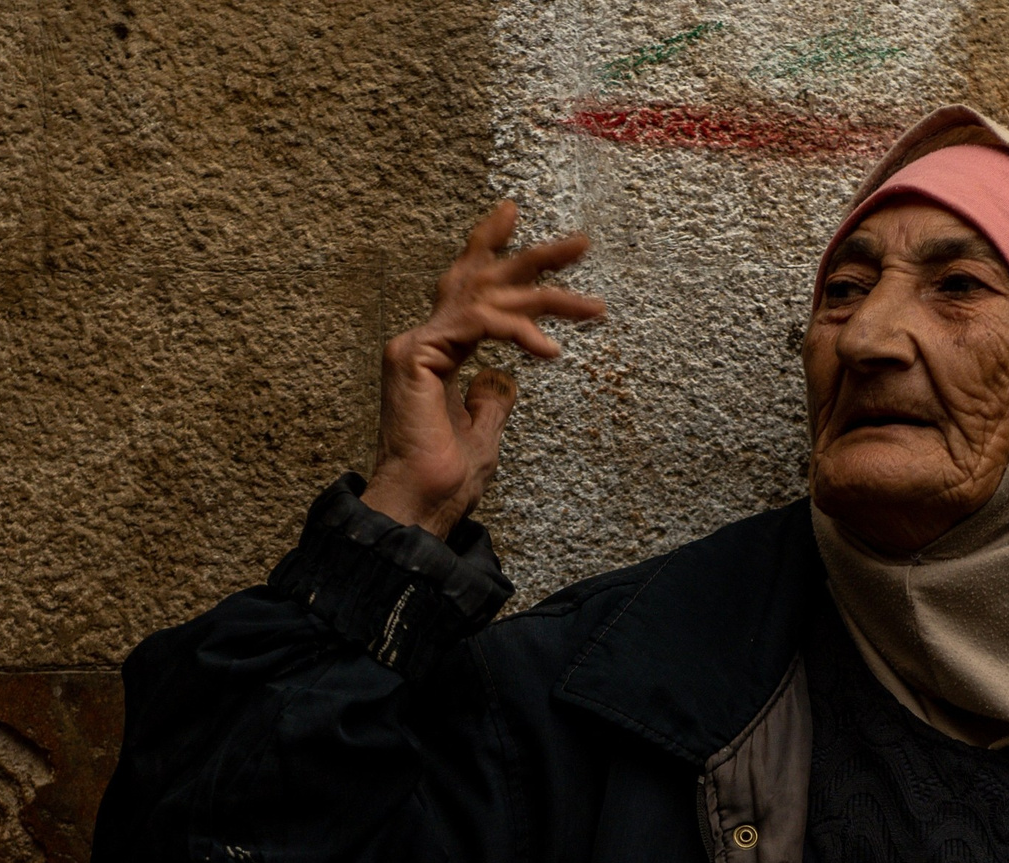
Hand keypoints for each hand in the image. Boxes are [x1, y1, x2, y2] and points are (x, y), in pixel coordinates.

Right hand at [357, 200, 602, 536]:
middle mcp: (421, 342)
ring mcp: (415, 345)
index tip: (512, 213)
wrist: (419, 504)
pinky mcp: (416, 355)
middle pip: (483, 280)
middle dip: (535, 259)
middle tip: (582, 242)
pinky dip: (518, 332)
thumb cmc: (446, 479)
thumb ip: (491, 402)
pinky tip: (549, 350)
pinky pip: (479, 324)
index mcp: (433, 354)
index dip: (487, 248)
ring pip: (489, 298)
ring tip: (593, 307)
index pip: (465, 289)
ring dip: (548, 298)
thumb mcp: (483, 434)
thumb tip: (503, 381)